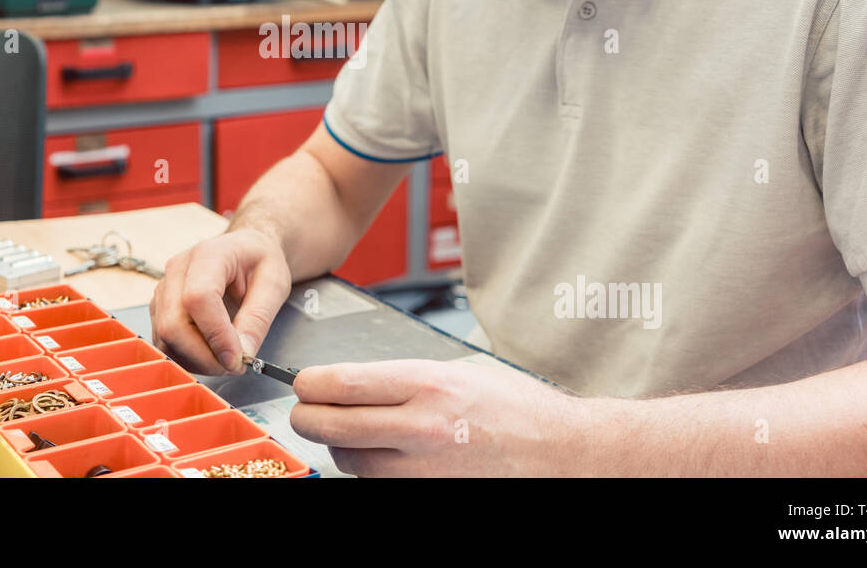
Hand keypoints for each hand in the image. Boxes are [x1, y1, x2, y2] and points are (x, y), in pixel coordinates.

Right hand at [149, 228, 291, 375]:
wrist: (244, 251)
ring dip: (196, 360)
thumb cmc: (258, 261)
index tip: (237, 358)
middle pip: (173, 324)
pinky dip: (187, 358)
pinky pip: (164, 343)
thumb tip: (241, 354)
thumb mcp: (274, 284)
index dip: (216, 335)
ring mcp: (164, 289)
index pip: (199, 298)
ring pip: (165, 339)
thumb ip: (258, 319)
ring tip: (226, 359)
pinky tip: (210, 353)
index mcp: (209, 254)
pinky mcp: (160, 308)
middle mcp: (178, 269)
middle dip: (204, 357)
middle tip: (235, 366)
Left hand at [289, 358, 582, 475]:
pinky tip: (384, 456)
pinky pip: (379, 483)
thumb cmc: (518, 410)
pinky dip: (372, 470)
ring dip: (340, 446)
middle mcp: (421, 428)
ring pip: (350, 460)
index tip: (303, 382)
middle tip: (305, 410)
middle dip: (308, 417)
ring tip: (352, 431)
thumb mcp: (460, 372)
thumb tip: (354, 382)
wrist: (563, 453)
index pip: (343, 383)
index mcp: (428, 385)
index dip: (311, 383)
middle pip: (332, 426)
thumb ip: (405, 379)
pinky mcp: (426, 493)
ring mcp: (423, 469)